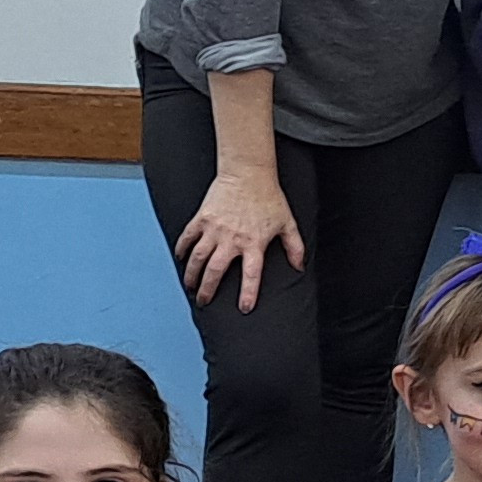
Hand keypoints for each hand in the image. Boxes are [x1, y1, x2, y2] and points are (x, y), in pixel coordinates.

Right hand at [176, 167, 304, 311]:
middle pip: (215, 271)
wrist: (248, 173)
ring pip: (197, 258)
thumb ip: (295, 247)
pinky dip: (181, 249)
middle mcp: (232, 239)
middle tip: (204, 301)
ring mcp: (214, 229)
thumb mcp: (287, 223)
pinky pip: (187, 238)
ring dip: (192, 275)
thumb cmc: (269, 198)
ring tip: (190, 286)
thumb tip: (300, 267)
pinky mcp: (202, 218)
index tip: (244, 308)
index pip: (252, 274)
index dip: (248, 293)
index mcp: (254, 243)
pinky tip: (181, 259)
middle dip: (208, 290)